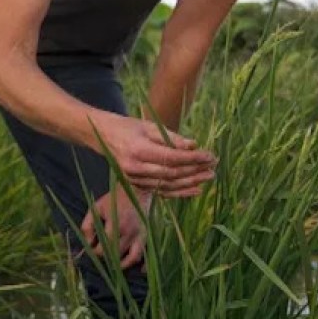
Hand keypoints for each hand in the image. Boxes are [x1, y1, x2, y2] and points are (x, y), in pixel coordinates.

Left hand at [81, 188, 151, 269]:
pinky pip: (146, 254)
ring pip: (132, 259)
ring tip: (115, 265)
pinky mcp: (147, 236)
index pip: (104, 248)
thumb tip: (88, 244)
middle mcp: (130, 233)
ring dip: (122, 265)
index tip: (92, 249)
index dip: (96, 252)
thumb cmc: (113, 199)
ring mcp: (140, 235)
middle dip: (107, 258)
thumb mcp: (96, 208)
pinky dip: (143, 265)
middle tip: (102, 255)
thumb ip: (88, 226)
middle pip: (116, 255)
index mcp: (116, 225)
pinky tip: (138, 271)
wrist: (136, 190)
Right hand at [96, 115, 215, 197]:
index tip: (209, 155)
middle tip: (213, 166)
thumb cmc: (129, 127)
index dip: (192, 158)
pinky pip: (160, 191)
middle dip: (195, 171)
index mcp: (138, 150)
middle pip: (171, 173)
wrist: (104, 137)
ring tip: (208, 177)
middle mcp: (135, 167)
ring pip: (168, 185)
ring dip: (190, 182)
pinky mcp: (135, 184)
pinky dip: (180, 193)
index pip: (171, 157)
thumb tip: (194, 146)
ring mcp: (134, 179)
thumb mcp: (149, 126)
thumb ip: (171, 138)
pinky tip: (195, 190)